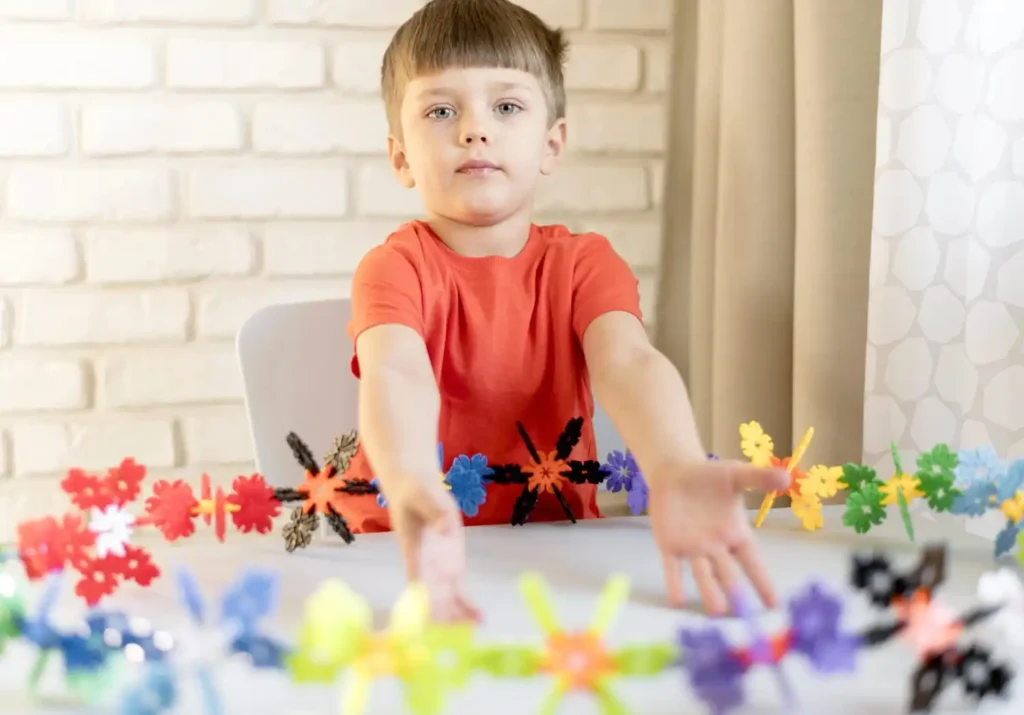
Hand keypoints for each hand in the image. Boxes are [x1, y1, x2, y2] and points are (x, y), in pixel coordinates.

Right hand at [383, 473, 480, 623]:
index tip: (432, 623)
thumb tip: (446, 528)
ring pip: (446, 603)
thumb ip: (435, 513)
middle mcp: (425, 569)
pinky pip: (458, 593)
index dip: (423, 606)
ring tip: (475, 630)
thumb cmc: (415, 493)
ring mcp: (439, 571)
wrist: (417, 489)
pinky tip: (480, 619)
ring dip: (457, 619)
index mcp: (415, 555)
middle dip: (443, 621)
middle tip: (460, 636)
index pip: (417, 586)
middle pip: (432, 603)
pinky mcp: (451, 568)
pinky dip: (467, 607)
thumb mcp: (424, 497)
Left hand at [647, 459, 789, 614]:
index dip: (763, 582)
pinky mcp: (669, 545)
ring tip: (717, 612)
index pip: (753, 562)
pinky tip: (676, 601)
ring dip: (709, 591)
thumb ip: (759, 478)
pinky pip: (672, 567)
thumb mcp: (736, 474)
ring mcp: (693, 549)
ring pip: (703, 574)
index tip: (775, 606)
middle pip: (728, 573)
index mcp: (736, 533)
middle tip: (744, 614)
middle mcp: (716, 547)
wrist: (675, 472)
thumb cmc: (710, 476)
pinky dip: (674, 582)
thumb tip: (787, 478)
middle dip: (736, 591)